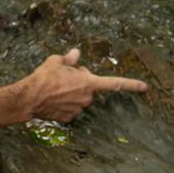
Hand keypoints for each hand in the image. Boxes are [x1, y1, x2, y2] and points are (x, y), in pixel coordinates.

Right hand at [24, 48, 146, 121]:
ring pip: (78, 98)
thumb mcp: (57, 60)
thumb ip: (70, 58)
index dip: (131, 84)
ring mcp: (78, 110)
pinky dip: (64, 103)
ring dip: (71, 92)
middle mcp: (86, 98)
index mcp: (88, 82)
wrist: (29, 98)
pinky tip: (52, 99)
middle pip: (88, 87)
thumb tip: (76, 53)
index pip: (114, 83)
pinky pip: (70, 107)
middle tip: (63, 75)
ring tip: (54, 87)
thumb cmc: (44, 77)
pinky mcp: (68, 118)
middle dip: (80, 81)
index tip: (144, 87)